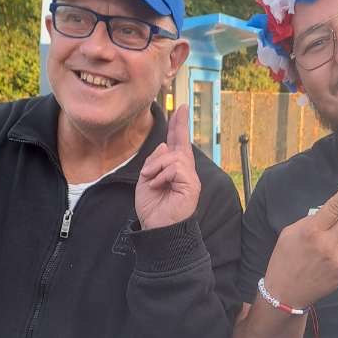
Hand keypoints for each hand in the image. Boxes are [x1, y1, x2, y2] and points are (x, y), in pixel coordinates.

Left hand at [135, 104, 200, 229]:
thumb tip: (165, 145)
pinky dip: (161, 175)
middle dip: (172, 136)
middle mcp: (185, 171)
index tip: (181, 108)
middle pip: (179, 145)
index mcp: (175, 169)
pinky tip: (157, 186)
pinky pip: (175, 168)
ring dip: (156, 167)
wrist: (156, 228)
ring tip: (151, 182)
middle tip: (166, 139)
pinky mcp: (191, 185)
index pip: (178, 143)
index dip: (179, 125)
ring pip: (173, 157)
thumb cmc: (153, 208)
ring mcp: (190, 178)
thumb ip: (154, 161)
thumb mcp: (146, 179)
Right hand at [262, 175, 337, 307]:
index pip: (334, 207)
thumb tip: (330, 214)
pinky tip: (321, 266)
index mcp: (311, 231)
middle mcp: (326, 245)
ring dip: (336, 241)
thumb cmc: (284, 261)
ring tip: (317, 255)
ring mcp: (337, 260)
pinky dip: (335, 256)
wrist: (284, 295)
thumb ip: (310, 222)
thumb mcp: (288, 234)